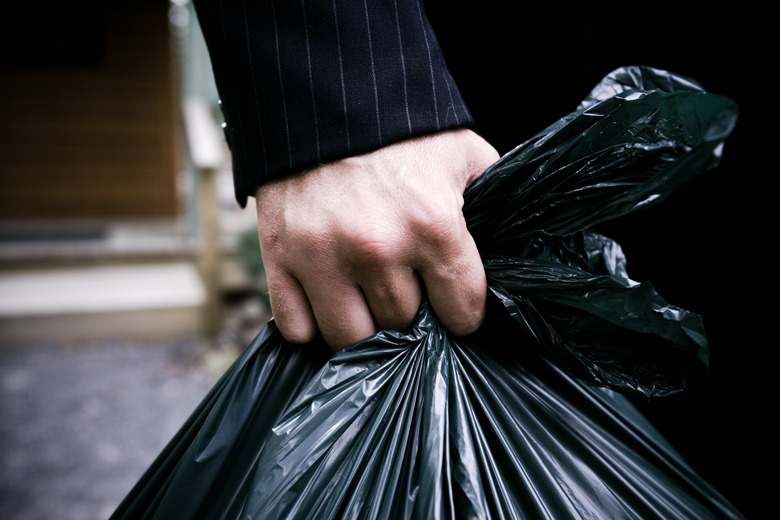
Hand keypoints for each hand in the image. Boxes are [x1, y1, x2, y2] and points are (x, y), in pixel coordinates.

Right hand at [255, 129, 499, 350]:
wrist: (324, 96)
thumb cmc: (402, 132)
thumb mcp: (464, 156)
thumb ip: (489, 205)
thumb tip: (506, 248)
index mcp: (432, 226)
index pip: (461, 312)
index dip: (462, 313)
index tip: (453, 306)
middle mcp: (377, 248)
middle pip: (402, 325)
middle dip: (409, 311)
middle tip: (405, 287)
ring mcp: (322, 257)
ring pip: (350, 337)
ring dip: (363, 324)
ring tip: (366, 300)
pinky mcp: (280, 257)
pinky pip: (296, 327)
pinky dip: (312, 324)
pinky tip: (326, 301)